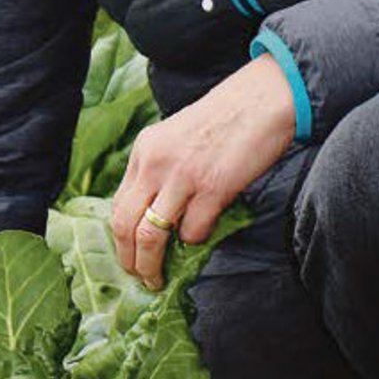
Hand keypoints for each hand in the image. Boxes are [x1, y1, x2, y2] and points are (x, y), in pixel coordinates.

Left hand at [111, 54, 296, 290]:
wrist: (260, 100)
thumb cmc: (223, 120)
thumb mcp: (176, 138)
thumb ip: (161, 171)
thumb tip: (154, 217)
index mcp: (144, 150)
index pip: (118, 205)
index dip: (120, 239)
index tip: (128, 257)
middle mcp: (155, 163)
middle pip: (126, 225)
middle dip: (130, 260)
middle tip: (140, 278)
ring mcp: (182, 177)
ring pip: (151, 236)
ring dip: (154, 265)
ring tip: (160, 278)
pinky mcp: (212, 188)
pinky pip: (193, 233)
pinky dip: (195, 242)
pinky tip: (203, 236)